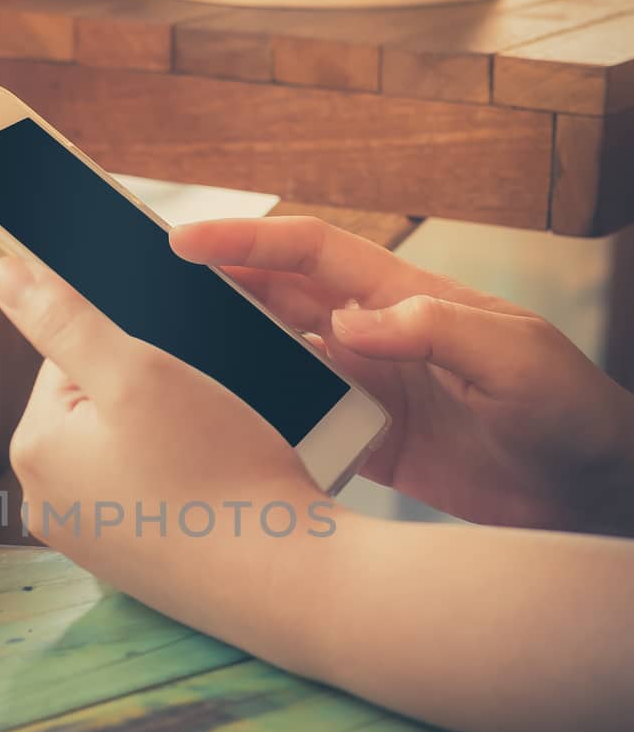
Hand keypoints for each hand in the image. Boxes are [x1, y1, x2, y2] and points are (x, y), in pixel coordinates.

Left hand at [0, 254, 341, 662]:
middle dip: (150, 397)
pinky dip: (183, 485)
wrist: (284, 579)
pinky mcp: (135, 567)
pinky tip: (218, 492)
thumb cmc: (217, 472)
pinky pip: (152, 496)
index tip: (181, 375)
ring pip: (129, 450)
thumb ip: (64, 318)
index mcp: (35, 451)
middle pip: (97, 407)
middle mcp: (49, 505)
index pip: (68, 360)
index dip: (132, 352)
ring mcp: (91, 543)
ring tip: (217, 452)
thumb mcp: (138, 371)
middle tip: (206, 416)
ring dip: (170, 438)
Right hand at [172, 215, 633, 534]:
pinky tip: (219, 429)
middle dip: (212, 286)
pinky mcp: (366, 441)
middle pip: (276, 296)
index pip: (309, 253)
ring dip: (225, 352)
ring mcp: (367, 388)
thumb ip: (437, 330)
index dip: (245, 243)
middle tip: (143, 288)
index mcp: (405, 297)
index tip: (184, 245)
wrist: (589, 489)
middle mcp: (375, 335)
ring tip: (162, 358)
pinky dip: (257, 420)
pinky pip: (296, 421)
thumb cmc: (568, 410)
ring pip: (276, 357)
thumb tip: (349, 322)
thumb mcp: (514, 358)